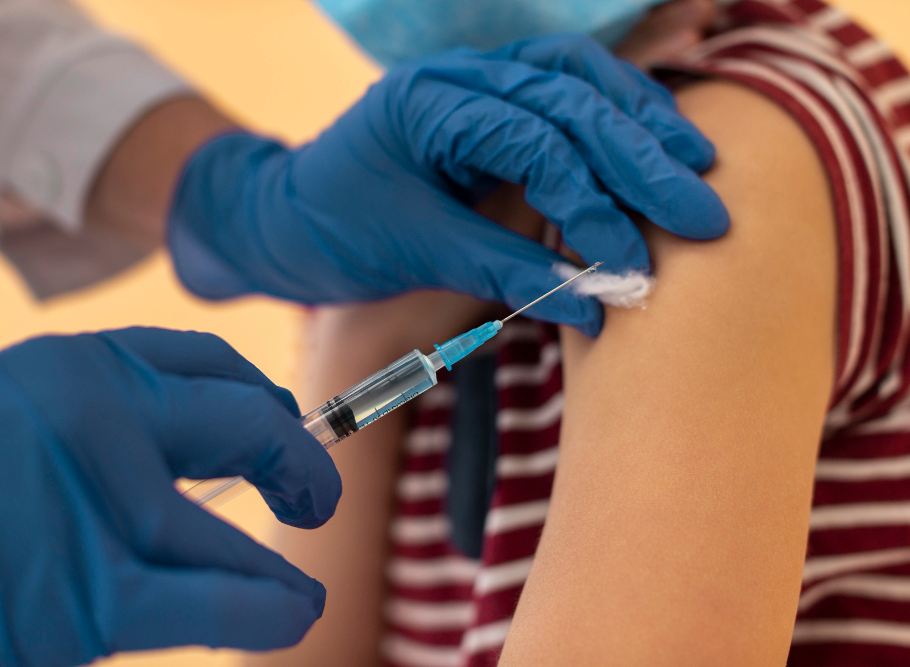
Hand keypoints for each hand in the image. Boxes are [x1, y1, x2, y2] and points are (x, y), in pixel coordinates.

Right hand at [0, 328, 341, 664]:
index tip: (278, 417)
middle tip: (314, 491)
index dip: (256, 393)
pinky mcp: (91, 602)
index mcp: (70, 368)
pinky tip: (290, 614)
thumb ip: (74, 426)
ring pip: (238, 530)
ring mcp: (101, 510)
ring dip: (285, 560)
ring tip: (301, 586)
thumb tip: (156, 452)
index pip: (202, 361)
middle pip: (247, 424)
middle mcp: (99, 422)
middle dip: (298, 458)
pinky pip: (220, 602)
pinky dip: (269, 610)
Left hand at [169, 34, 726, 335]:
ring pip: (577, 80)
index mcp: (430, 104)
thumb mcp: (415, 250)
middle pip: (571, 99)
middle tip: (704, 210)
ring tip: (697, 163)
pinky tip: (655, 137)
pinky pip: (564, 95)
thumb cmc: (333, 230)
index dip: (593, 206)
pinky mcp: (491, 106)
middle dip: (642, 157)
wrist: (282, 216)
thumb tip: (595, 305)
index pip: (538, 144)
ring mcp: (476, 83)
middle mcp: (459, 77)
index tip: (633, 265)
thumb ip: (503, 268)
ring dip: (642, 120)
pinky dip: (615, 115)